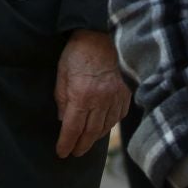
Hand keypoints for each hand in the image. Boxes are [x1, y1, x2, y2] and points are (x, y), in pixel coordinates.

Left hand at [53, 29, 130, 158]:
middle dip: (80, 146)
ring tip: (86, 142)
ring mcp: (116, 97)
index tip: (62, 153)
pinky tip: (103, 127)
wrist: (102, 34)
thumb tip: (63, 120)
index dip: (66, 143)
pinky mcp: (126, 94)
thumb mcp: (62, 73)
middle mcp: (101, 100)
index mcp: (82, 95)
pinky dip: (109, 125)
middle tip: (74, 153)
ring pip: (105, 127)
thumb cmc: (78, 52)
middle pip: (90, 132)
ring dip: (94, 138)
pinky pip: (118, 117)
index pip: (73, 128)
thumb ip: (62, 98)